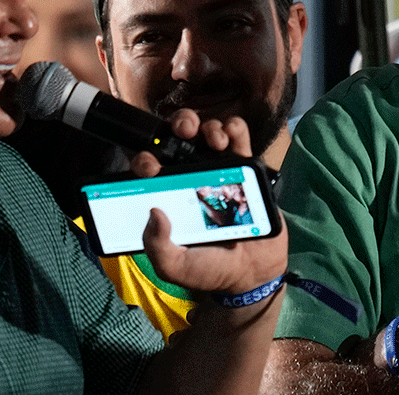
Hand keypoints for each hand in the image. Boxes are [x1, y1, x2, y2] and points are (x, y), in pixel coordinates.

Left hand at [136, 109, 287, 294]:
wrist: (253, 272)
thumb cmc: (209, 268)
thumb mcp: (174, 266)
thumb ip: (156, 247)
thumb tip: (155, 212)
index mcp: (168, 196)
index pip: (150, 167)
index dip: (145, 159)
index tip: (150, 168)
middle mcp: (191, 177)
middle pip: (180, 138)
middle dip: (179, 125)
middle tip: (184, 133)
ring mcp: (219, 170)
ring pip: (208, 132)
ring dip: (209, 127)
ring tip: (214, 142)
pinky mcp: (245, 168)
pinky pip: (239, 138)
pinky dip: (235, 128)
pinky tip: (231, 137)